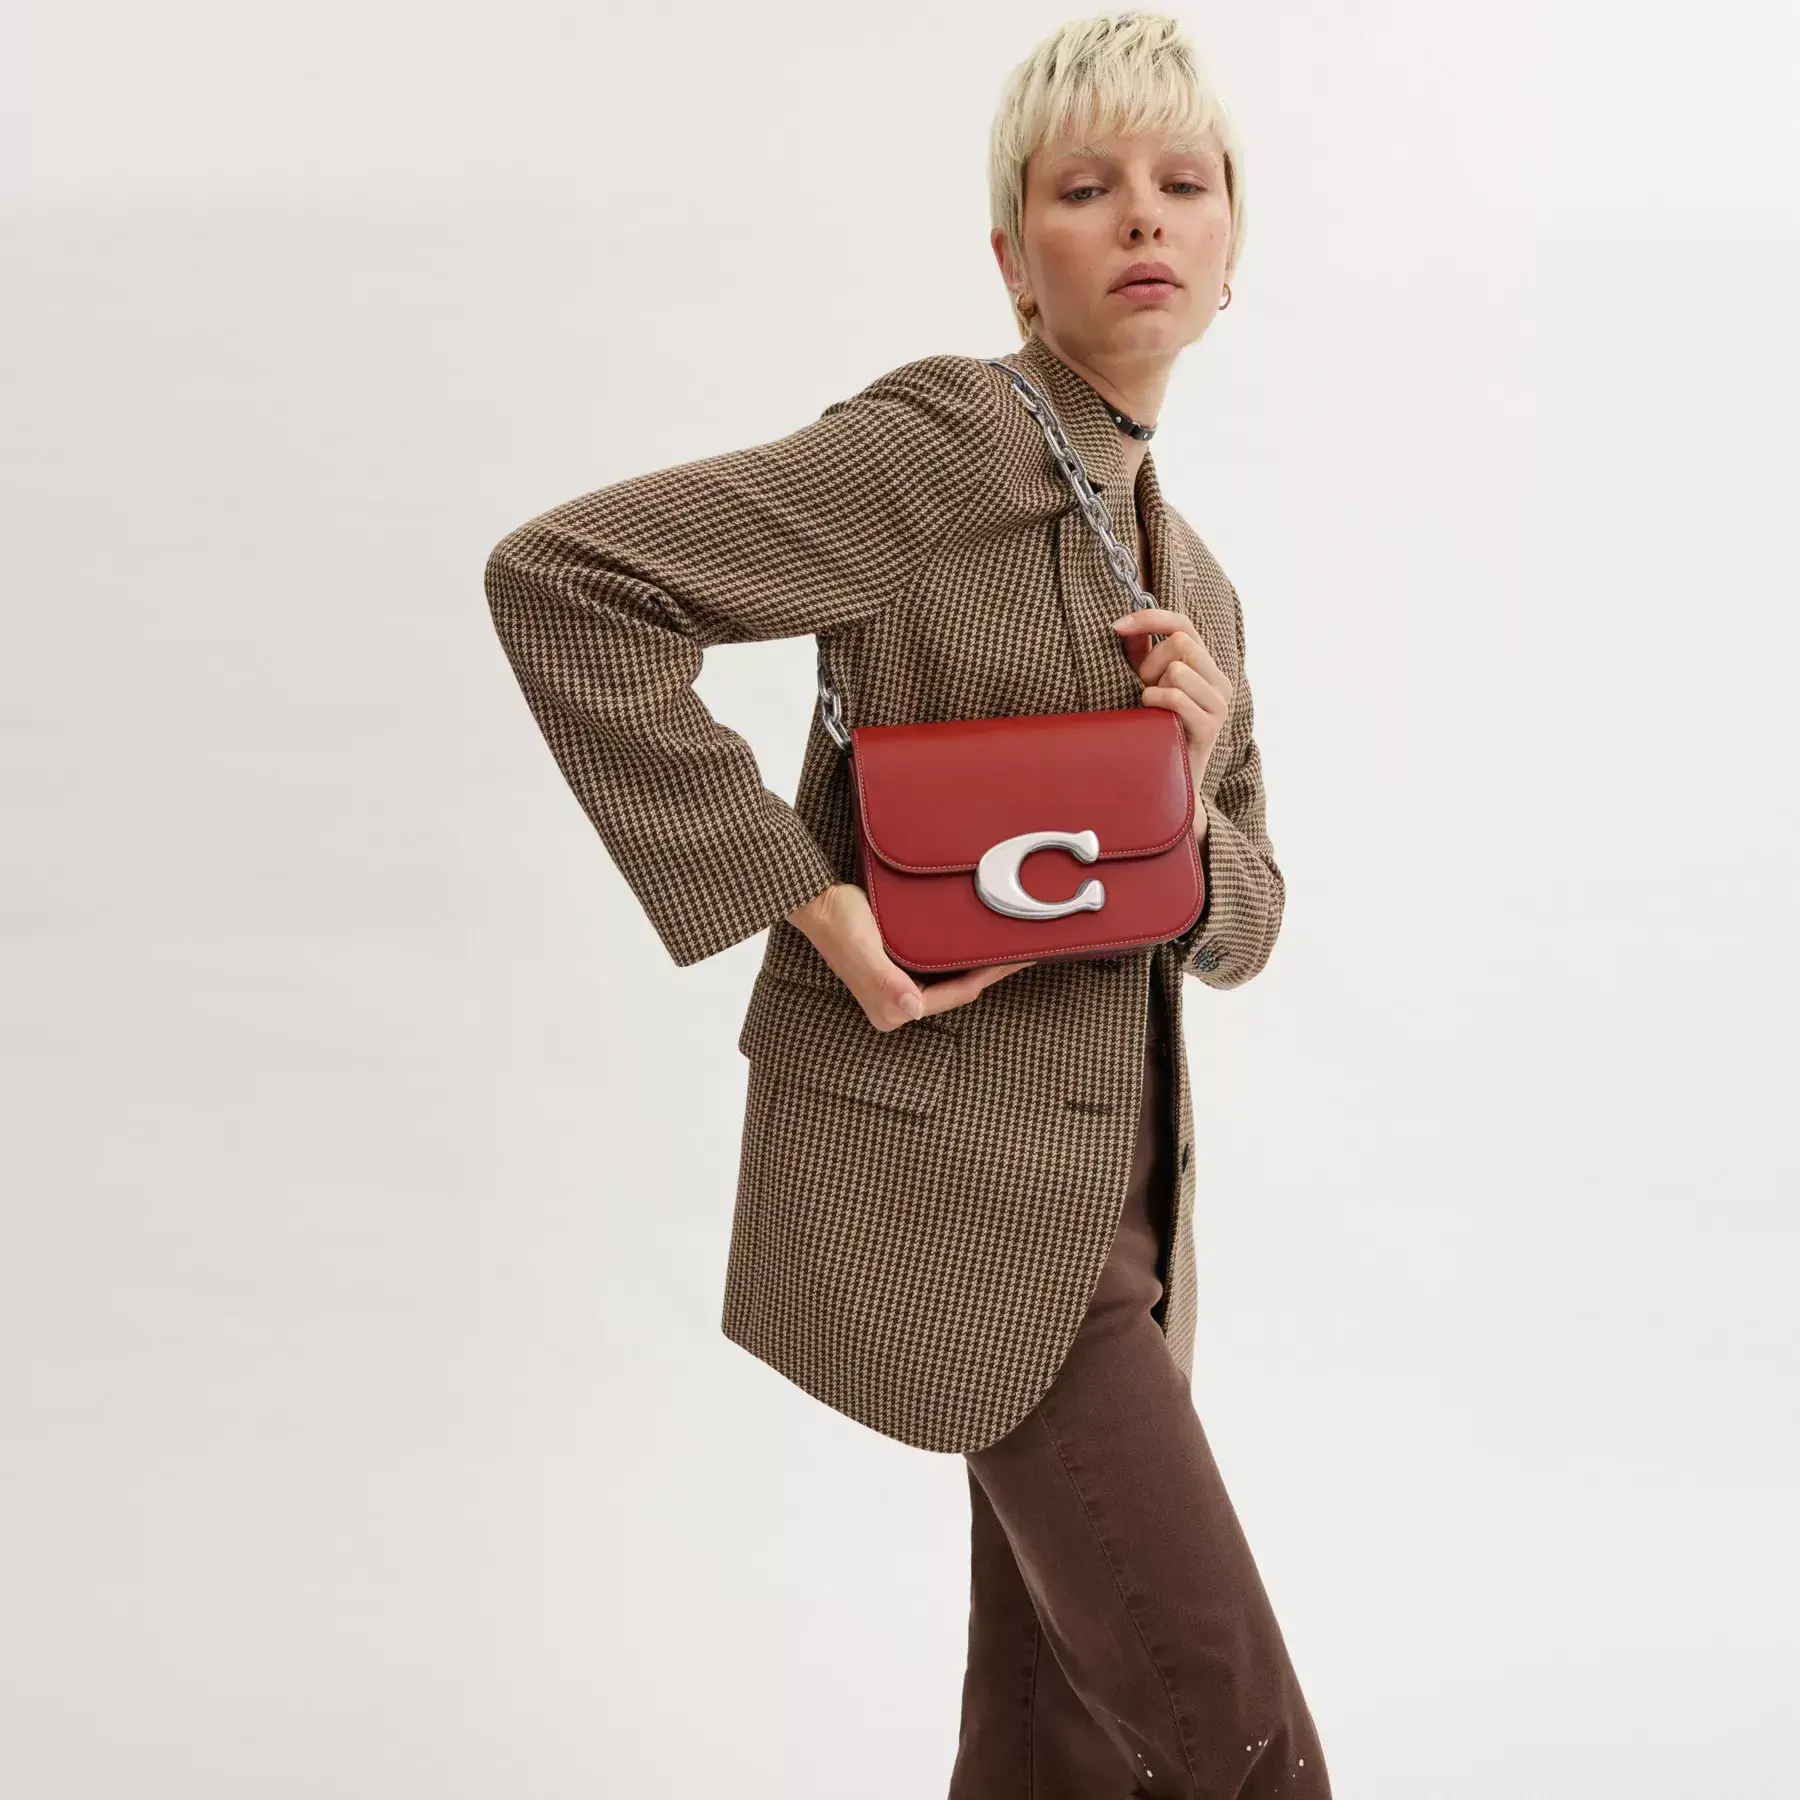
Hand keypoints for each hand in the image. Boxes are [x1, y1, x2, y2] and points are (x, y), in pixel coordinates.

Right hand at [785, 883, 1032, 1030]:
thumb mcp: (862, 948)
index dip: (991, 976)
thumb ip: (884, 982)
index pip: (957, 995)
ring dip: (980, 964)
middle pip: (959, 990)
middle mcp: (898, 1006)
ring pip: (953, 980)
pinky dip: (963, 956)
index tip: (1019, 957)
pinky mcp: (899, 971)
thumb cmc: (838, 921)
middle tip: (1025, 949)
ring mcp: (899, 989)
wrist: (816, 901)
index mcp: (893, 1009)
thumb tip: (911, 1010)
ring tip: (1009, 944)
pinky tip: (978, 940)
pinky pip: (941, 969)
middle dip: (992, 972)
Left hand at [1111, 607, 1230, 806]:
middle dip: (1151, 664)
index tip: (1114, 626)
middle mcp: (1219, 681)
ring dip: (1152, 688)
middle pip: (1181, 642)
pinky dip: (1155, 703)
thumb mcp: (1143, 684)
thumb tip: (1123, 624)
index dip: (1150, 618)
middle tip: (1142, 691)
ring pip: (1179, 668)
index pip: (1183, 623)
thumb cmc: (1150, 729)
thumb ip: (1139, 653)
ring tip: (1151, 710)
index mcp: (1205, 666)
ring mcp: (1220, 703)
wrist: (1164, 781)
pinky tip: (1152, 719)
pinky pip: (1177, 696)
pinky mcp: (1212, 726)